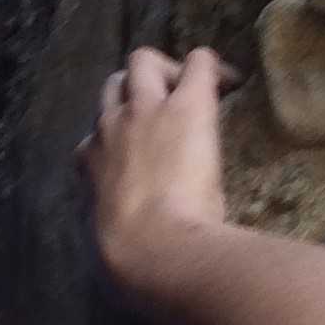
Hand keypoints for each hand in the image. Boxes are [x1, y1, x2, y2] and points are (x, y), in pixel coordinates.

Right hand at [77, 47, 229, 307]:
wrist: (154, 250)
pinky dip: (212, 67)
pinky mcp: (185, 106)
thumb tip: (123, 260)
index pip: (94, 141)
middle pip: (112, 86)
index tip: (140, 156)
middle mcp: (109, 130)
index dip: (116, 142)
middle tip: (169, 108)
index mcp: (91, 166)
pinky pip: (196, 62)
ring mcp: (144, 112)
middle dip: (136, 89)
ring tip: (195, 88)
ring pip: (142, 62)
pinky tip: (233, 82)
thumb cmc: (129, 262)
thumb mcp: (109, 245)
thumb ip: (113, 235)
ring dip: (166, 70)